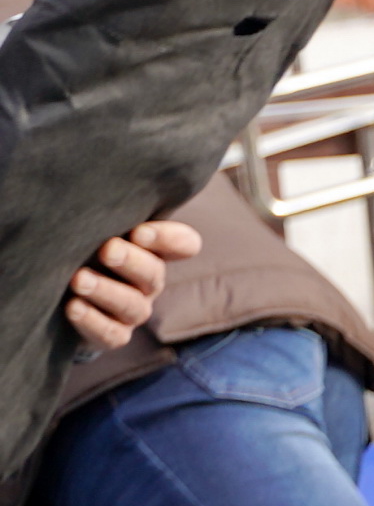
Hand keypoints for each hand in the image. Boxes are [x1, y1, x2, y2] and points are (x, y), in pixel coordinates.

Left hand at [63, 219, 197, 351]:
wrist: (57, 292)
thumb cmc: (79, 246)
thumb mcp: (93, 226)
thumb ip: (101, 210)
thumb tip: (83, 170)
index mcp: (151, 251)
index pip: (183, 244)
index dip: (169, 239)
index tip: (140, 231)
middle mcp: (147, 282)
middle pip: (154, 274)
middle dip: (132, 262)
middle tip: (107, 249)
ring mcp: (132, 310)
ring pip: (134, 306)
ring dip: (107, 292)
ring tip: (78, 280)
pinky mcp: (112, 334)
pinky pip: (113, 334)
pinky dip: (94, 322)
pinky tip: (73, 307)